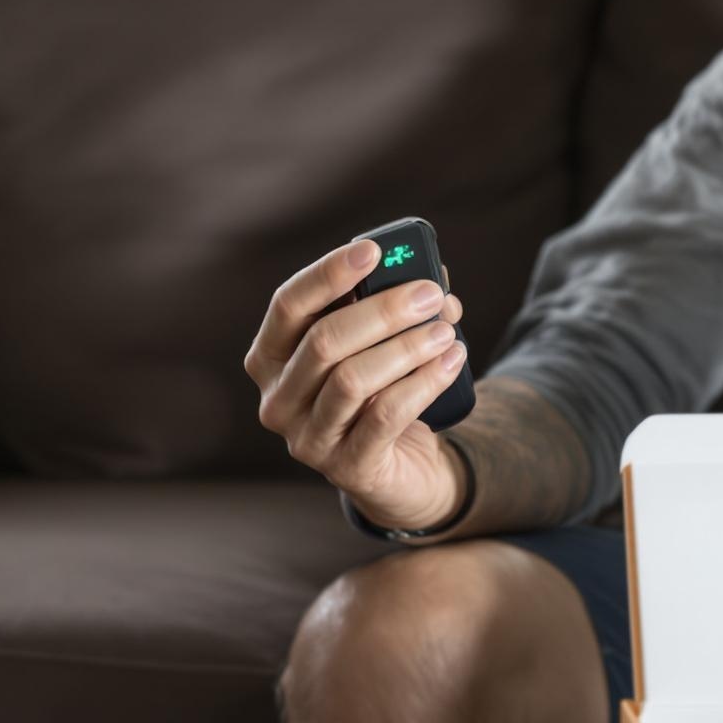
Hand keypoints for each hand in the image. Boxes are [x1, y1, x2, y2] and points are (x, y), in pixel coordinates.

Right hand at [243, 238, 471, 530]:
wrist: (404, 472)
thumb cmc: (383, 393)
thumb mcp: (378, 346)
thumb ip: (392, 310)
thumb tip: (430, 279)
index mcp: (271, 359)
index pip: (288, 306)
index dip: (327, 274)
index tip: (373, 250)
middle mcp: (277, 400)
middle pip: (323, 341)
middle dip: (382, 310)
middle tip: (429, 294)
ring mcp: (308, 439)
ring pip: (352, 379)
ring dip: (406, 347)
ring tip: (445, 330)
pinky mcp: (347, 466)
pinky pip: (385, 415)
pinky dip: (422, 381)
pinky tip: (451, 361)